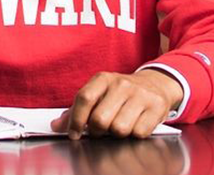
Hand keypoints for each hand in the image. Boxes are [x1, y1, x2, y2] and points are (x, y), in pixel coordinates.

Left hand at [50, 69, 182, 138]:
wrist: (155, 84)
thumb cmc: (120, 93)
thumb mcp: (98, 94)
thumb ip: (77, 110)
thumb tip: (56, 126)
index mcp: (103, 79)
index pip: (84, 98)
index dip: (76, 120)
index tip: (74, 133)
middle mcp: (121, 84)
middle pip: (100, 119)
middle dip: (97, 131)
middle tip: (101, 129)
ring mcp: (140, 95)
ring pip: (119, 129)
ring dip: (116, 134)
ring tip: (119, 125)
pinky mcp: (156, 107)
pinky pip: (138, 133)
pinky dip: (134, 134)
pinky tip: (135, 124)